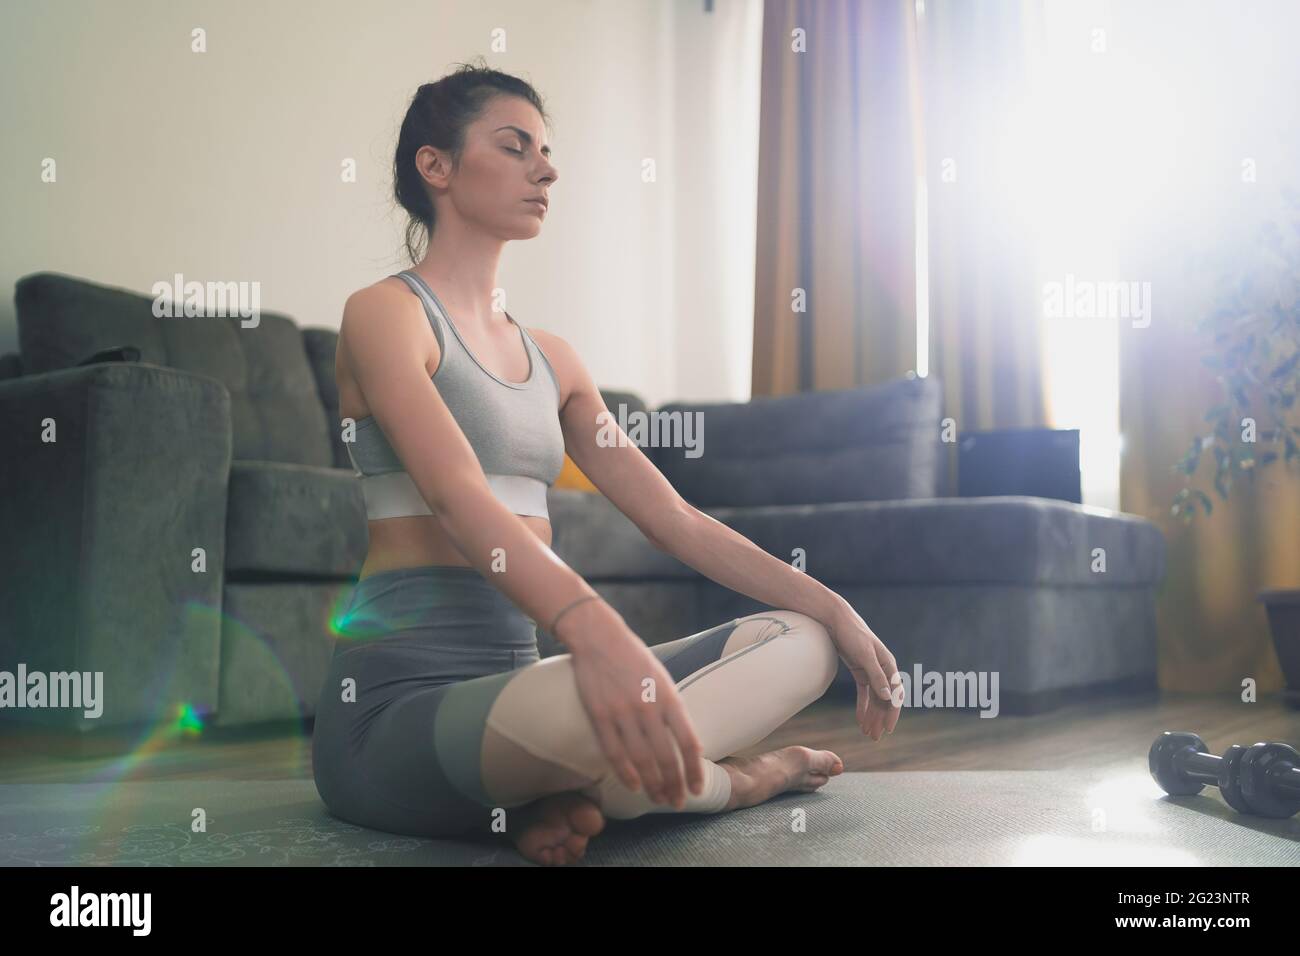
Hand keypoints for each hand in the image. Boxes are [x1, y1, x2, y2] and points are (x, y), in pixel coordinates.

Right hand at [560, 604, 704, 809]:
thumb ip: (671, 708)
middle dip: (674, 784)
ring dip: (653, 785)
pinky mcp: (599, 715)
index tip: (697, 788)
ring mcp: (622, 712)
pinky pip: (614, 752)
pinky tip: (634, 786)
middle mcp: (648, 707)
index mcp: (669, 696)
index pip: (688, 742)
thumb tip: (682, 742)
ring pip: (641, 760)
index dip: (694, 770)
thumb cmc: (633, 658)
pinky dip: (625, 774)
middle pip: (666, 757)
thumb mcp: (662, 678)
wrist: (598, 638)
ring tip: (659, 799)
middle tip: (678, 801)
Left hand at [826, 602, 900, 740]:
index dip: (892, 713)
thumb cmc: (853, 634)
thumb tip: (888, 697)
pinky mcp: (860, 671)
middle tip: (874, 737)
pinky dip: (862, 707)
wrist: (837, 620)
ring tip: (867, 733)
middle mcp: (883, 670)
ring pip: (875, 699)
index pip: (895, 695)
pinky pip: (864, 694)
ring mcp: (872, 671)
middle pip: (884, 700)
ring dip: (872, 716)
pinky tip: (860, 720)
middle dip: (880, 719)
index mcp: (889, 666)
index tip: (888, 729)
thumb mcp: (864, 654)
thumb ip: (876, 675)